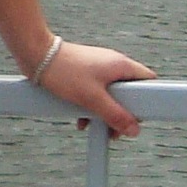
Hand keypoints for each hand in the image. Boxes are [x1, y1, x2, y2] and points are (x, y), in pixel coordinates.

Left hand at [34, 40, 155, 139]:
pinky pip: (96, 92)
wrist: (37, 56)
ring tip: (93, 125)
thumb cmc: (65, 71)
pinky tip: (80, 118)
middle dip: (122, 113)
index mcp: (122, 65)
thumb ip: (115, 115)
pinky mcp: (86, 73)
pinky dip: (91, 106)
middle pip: (129, 93)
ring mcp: (100, 68)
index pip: (148, 81)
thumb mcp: (92, 99)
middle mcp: (114, 64)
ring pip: (111, 95)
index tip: (138, 117)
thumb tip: (133, 130)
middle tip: (113, 128)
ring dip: (104, 112)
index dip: (147, 101)